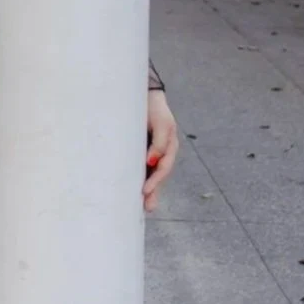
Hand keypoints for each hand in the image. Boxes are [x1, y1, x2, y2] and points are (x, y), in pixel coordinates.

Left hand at [144, 89, 178, 213]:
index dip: (155, 181)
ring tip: (143, 206)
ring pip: (150, 174)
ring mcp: (152, 153)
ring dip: (147, 190)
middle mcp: (162, 153)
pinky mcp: (140, 151)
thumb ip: (159, 142)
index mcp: (170, 148)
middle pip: (158, 176)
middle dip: (153, 192)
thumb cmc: (155, 110)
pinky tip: (134, 191)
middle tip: (147, 207)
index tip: (145, 191)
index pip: (163, 168)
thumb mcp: (162, 124)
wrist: (145, 96)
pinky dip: (139, 179)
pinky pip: (140, 168)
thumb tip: (152, 162)